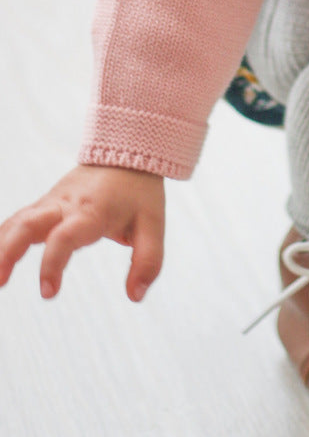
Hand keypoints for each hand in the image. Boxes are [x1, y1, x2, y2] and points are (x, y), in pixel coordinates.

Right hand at [0, 164, 164, 302]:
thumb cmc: (139, 191)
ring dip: (0, 247)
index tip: (48, 292)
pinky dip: (2, 238)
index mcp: (92, 211)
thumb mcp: (153, 224)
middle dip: (9, 252)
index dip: (53, 263)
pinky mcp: (44, 204)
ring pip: (17, 221)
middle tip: (0, 282)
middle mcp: (65, 205)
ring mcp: (51, 203)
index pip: (65, 236)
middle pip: (28, 223)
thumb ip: (148, 261)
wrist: (126, 152)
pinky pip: (17, 220)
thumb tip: (135, 296)